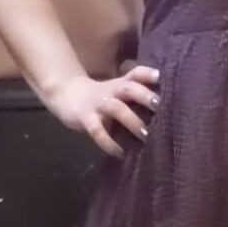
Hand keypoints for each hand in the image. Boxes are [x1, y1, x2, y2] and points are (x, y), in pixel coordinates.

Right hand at [44, 67, 160, 157]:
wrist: (65, 94)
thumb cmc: (98, 96)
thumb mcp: (115, 90)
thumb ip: (135, 94)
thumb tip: (162, 107)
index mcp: (120, 84)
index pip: (135, 74)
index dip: (147, 73)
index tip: (159, 77)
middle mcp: (111, 92)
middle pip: (129, 88)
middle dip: (143, 95)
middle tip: (157, 105)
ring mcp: (98, 104)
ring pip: (116, 108)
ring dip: (132, 120)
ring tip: (145, 134)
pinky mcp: (86, 118)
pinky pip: (97, 131)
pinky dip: (108, 142)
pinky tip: (119, 153)